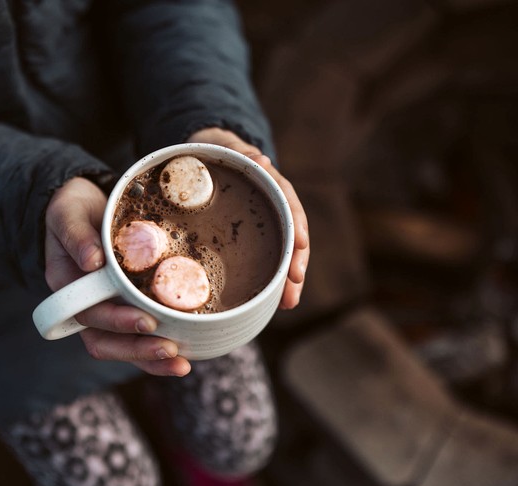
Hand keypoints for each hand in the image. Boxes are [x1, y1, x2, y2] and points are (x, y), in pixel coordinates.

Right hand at [44, 177, 190, 375]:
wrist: (86, 206)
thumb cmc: (74, 209)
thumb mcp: (68, 212)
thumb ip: (76, 235)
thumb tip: (91, 262)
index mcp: (67, 286)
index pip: (89, 314)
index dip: (116, 323)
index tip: (144, 321)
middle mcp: (84, 305)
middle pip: (105, 341)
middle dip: (138, 349)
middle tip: (170, 349)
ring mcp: (105, 310)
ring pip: (123, 346)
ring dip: (151, 360)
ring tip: (181, 365)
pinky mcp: (125, 308)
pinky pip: (139, 336)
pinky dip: (158, 351)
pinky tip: (184, 356)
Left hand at [187, 127, 308, 308]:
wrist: (215, 154)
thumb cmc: (222, 152)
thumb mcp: (229, 150)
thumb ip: (243, 155)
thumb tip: (260, 159)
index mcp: (273, 186)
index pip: (290, 207)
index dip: (297, 227)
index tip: (301, 245)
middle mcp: (276, 207)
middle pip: (292, 237)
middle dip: (295, 264)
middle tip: (293, 290)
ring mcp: (267, 223)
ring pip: (283, 252)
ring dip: (288, 279)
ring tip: (289, 303)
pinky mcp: (257, 237)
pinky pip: (268, 258)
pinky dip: (272, 279)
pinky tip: (273, 300)